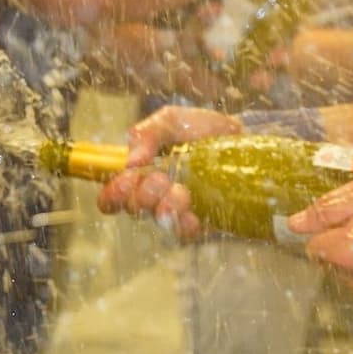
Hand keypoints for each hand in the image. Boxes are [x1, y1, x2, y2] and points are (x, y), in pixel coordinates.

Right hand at [95, 106, 242, 240]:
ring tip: (181, 191)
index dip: (113, 194)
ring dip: (166, 207)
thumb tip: (131, 161)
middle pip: (133, 209)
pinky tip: (194, 213)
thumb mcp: (170, 121)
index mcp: (140, 174)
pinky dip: (186, 224)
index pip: (111, 198)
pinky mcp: (201, 218)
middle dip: (144, 195)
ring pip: (159, 221)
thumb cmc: (199, 129)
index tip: (129, 177)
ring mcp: (177, 209)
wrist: (240, 137)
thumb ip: (147, 134)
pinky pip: (185, 232)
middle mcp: (154, 196)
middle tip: (162, 178)